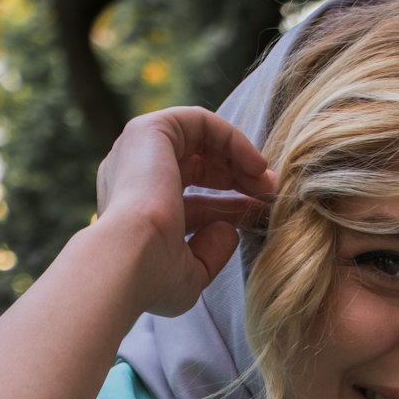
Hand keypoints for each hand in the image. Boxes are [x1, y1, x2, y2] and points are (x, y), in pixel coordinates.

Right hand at [96, 107, 276, 318]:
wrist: (127, 260)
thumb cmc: (152, 278)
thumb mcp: (190, 274)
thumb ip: (211, 253)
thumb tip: (231, 231)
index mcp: (139, 210)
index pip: (195, 201)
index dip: (232, 207)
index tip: (260, 217)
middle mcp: (136, 175)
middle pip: (200, 167)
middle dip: (240, 180)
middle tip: (270, 196)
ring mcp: (140, 150)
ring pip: (201, 140)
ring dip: (240, 158)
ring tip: (267, 182)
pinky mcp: (150, 131)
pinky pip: (200, 120)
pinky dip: (232, 137)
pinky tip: (256, 165)